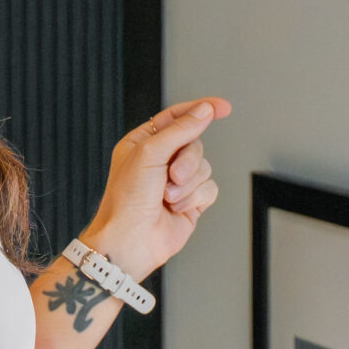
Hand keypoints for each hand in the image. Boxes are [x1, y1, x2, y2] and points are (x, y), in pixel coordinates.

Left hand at [85, 97, 230, 284]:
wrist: (130, 241)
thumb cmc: (126, 200)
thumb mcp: (150, 153)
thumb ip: (180, 129)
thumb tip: (204, 111)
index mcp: (143, 143)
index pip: (176, 117)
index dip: (200, 110)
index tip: (223, 107)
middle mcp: (160, 161)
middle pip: (195, 144)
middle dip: (187, 161)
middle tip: (172, 175)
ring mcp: (176, 182)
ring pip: (204, 167)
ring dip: (187, 184)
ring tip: (167, 198)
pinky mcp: (190, 202)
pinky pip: (210, 189)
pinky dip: (195, 198)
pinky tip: (177, 208)